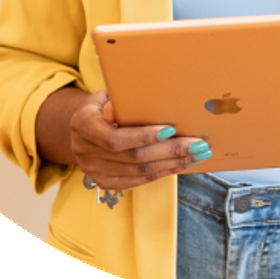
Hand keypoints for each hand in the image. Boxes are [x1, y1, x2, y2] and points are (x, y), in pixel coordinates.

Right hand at [37, 87, 210, 187]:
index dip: (144, 136)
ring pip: (141, 172)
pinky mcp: (107, 183)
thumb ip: (119, 100)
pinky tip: (181, 164)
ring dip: (173, 163)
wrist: (81, 128)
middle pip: (135, 158)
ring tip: (197, 154)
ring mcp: (96, 172)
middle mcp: (87, 154)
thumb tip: (140, 102)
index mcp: (84, 127)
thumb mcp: (104, 95)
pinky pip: (140, 180)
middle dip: (170, 151)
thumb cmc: (100, 106)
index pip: (116, 139)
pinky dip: (164, 171)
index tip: (171, 129)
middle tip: (198, 144)